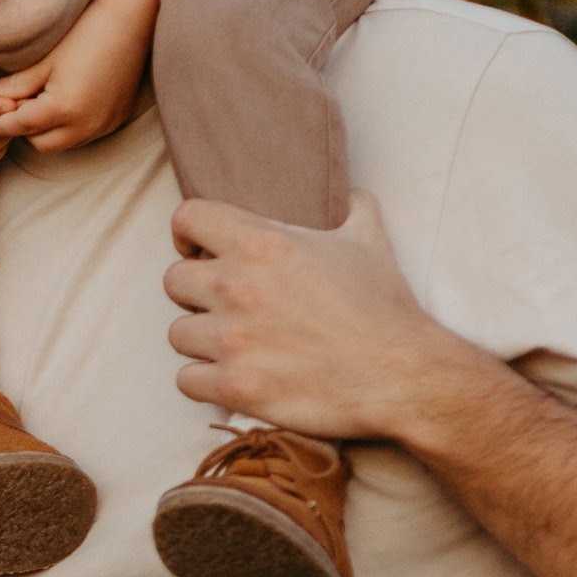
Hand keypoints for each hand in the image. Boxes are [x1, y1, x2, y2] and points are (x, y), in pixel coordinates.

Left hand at [0, 0, 152, 157]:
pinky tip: (67, 104)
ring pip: (63, 143)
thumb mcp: (45, 60)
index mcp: (63, 108)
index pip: (21, 126)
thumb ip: (16, 83)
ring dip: (48, 130)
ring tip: (42, 102)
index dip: (1, 125)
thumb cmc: (85, 32)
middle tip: (18, 105)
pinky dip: (70, 127)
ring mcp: (103, 125)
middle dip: (26, 129)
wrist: (131, 21)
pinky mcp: (116, 120)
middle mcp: (85, 124)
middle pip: (41, 143)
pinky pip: (84, 135)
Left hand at [163, 190, 482, 439]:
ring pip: (178, 333)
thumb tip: (352, 191)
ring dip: (201, 340)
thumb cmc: (385, 306)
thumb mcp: (370, 241)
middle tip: (223, 306)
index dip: (188, 234)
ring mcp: (232, 339)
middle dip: (195, 293)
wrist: (403, 375)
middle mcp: (238, 286)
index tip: (200, 250)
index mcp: (263, 243)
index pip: (187, 218)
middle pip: (173, 280)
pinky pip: (186, 380)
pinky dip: (205, 381)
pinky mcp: (235, 386)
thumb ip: (352, 207)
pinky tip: (233, 377)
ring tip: (234, 345)